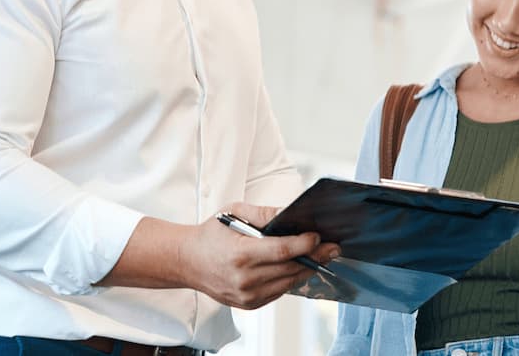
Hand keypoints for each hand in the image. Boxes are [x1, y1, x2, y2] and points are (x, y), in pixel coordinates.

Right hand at [179, 202, 339, 309]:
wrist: (186, 262)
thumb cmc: (210, 234)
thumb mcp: (233, 213)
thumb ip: (263, 214)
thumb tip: (291, 213)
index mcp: (240, 254)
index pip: (282, 251)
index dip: (304, 244)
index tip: (318, 237)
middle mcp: (245, 279)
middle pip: (290, 268)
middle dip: (315, 257)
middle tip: (332, 247)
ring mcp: (247, 295)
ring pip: (289, 282)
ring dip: (307, 269)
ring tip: (321, 256)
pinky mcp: (249, 304)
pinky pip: (279, 291)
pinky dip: (291, 279)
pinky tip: (298, 267)